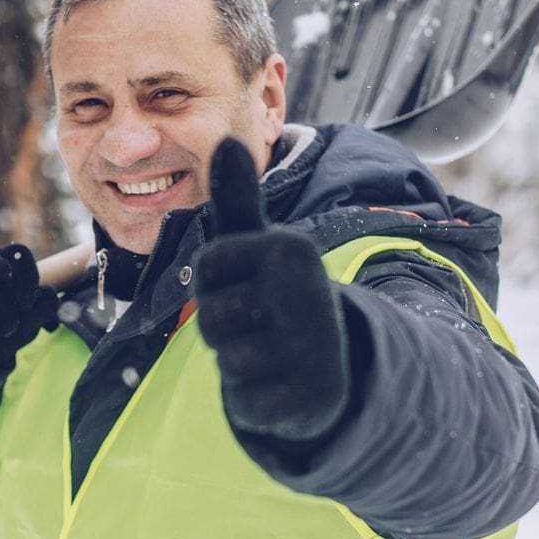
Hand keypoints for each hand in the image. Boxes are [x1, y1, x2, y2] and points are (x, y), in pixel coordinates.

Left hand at [192, 138, 350, 442]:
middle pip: (211, 316)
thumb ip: (238, 198)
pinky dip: (254, 399)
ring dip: (237, 363)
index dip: (212, 283)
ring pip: (227, 360)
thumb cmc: (275, 295)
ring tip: (268, 351)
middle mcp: (307, 291)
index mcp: (291, 248)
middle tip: (256, 323)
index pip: (206, 266)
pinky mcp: (310, 395)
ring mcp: (312, 346)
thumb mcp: (256, 245)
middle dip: (221, 328)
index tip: (244, 284)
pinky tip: (279, 384)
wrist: (332, 364)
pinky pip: (246, 400)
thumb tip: (228, 138)